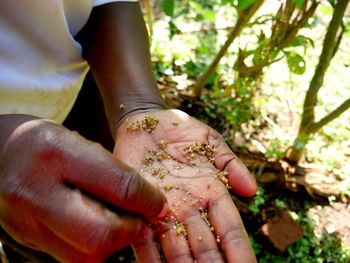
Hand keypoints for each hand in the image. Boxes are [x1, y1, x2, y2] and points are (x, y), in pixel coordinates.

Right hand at [0, 115, 166, 262]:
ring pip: (86, 257)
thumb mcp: (76, 141)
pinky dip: (94, 250)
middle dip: (131, 232)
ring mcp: (29, 223)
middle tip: (141, 221)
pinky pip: (72, 258)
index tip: (159, 205)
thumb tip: (145, 200)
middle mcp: (39, 193)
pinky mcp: (28, 240)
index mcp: (57, 154)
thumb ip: (109, 172)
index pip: (119, 186)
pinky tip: (99, 230)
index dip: (148, 200)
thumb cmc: (42, 143)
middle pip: (101, 235)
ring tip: (120, 225)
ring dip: (114, 245)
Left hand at [114, 109, 256, 262]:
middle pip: (205, 246)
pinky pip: (144, 238)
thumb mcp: (210, 142)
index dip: (239, 251)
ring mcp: (163, 211)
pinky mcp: (138, 207)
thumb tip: (252, 190)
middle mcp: (189, 208)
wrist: (144, 122)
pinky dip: (150, 258)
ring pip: (177, 249)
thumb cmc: (181, 130)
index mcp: (210, 193)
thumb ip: (231, 164)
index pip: (229, 229)